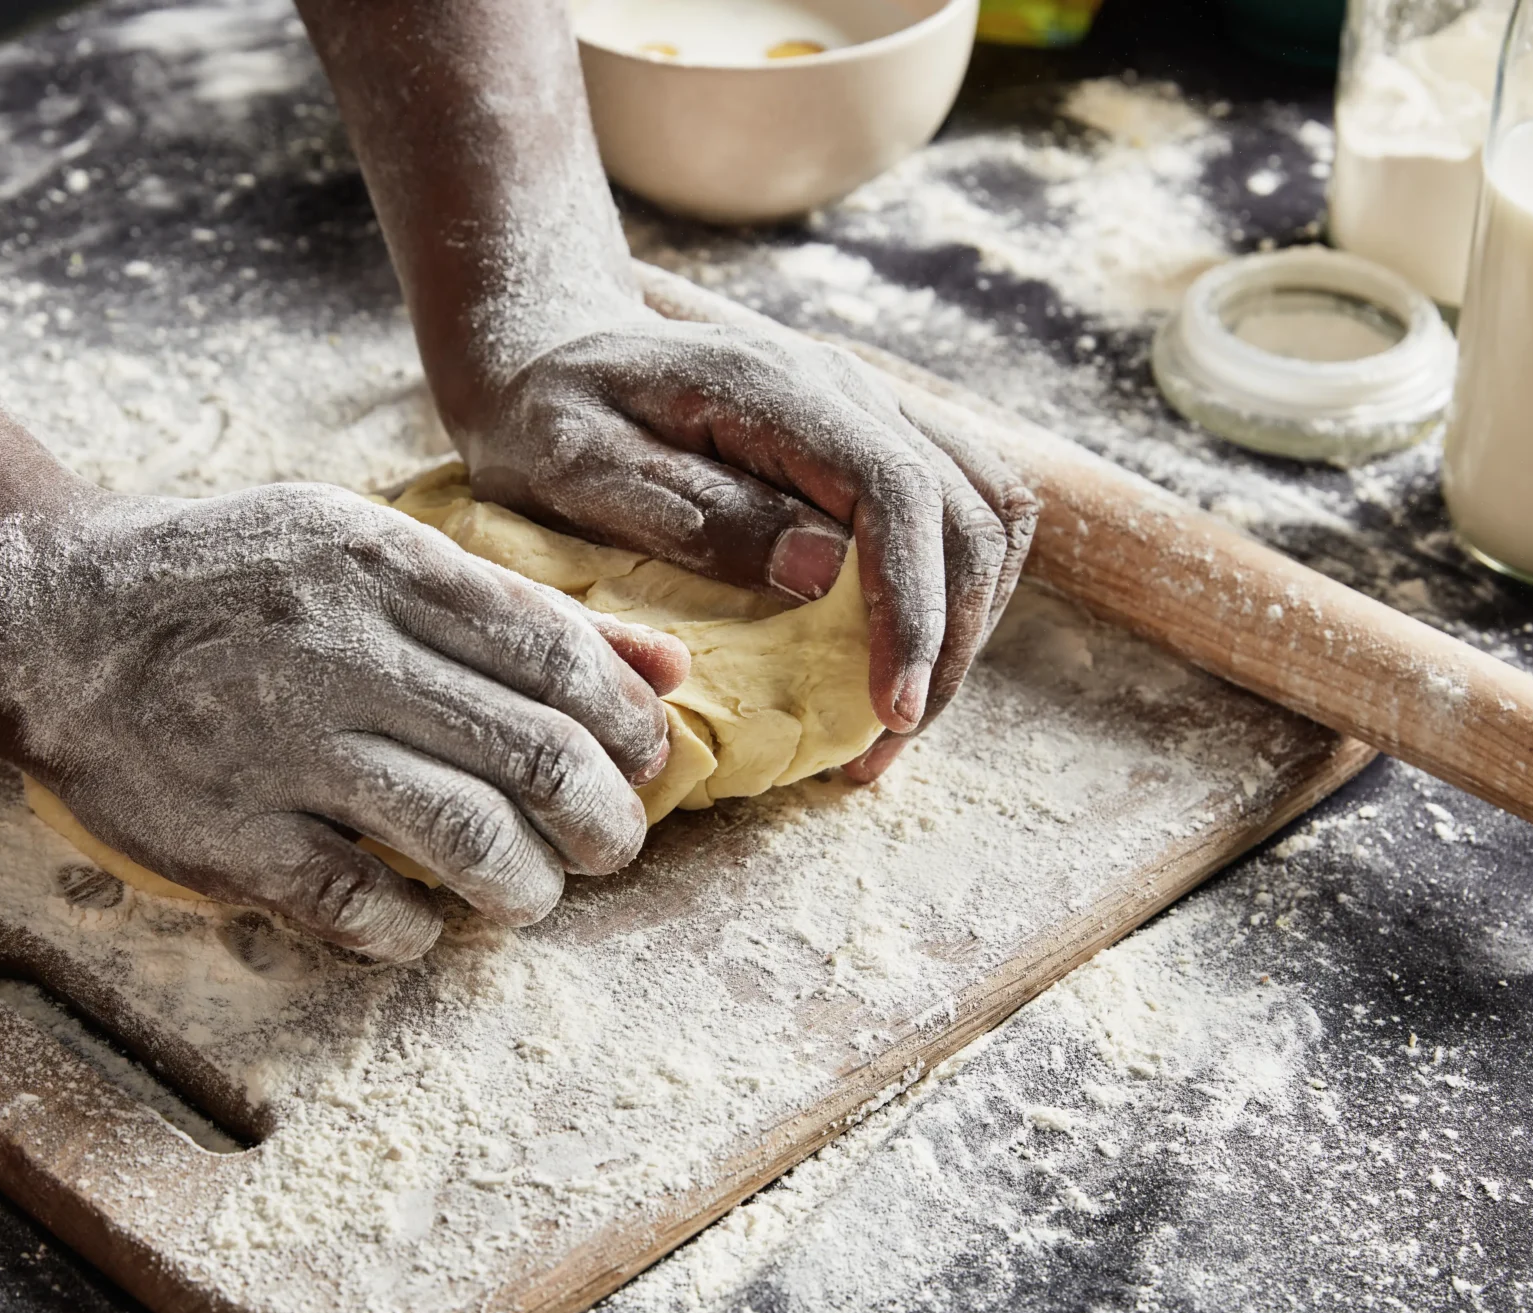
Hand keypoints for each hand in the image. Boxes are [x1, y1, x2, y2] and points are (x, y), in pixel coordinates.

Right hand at [0, 482, 687, 961]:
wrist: (44, 619)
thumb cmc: (232, 581)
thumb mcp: (369, 549)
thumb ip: (516, 608)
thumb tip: (662, 668)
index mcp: (386, 566)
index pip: (560, 657)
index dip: (628, 727)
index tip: (642, 761)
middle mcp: (341, 650)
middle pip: (538, 758)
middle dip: (607, 823)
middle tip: (609, 844)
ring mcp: (281, 749)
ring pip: (472, 843)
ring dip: (529, 887)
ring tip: (529, 890)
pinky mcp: (228, 838)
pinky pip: (366, 909)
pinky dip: (418, 931)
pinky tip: (420, 919)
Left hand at [451, 306, 1037, 749]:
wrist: (547, 349)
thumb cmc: (545, 416)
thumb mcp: (581, 467)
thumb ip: (694, 513)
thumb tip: (822, 569)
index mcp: (779, 388)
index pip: (897, 494)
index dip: (912, 609)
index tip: (890, 710)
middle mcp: (847, 387)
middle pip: (969, 510)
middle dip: (948, 640)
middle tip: (884, 743)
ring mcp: (869, 409)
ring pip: (987, 512)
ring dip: (963, 623)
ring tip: (897, 717)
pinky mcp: (871, 441)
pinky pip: (958, 511)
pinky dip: (951, 592)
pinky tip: (899, 658)